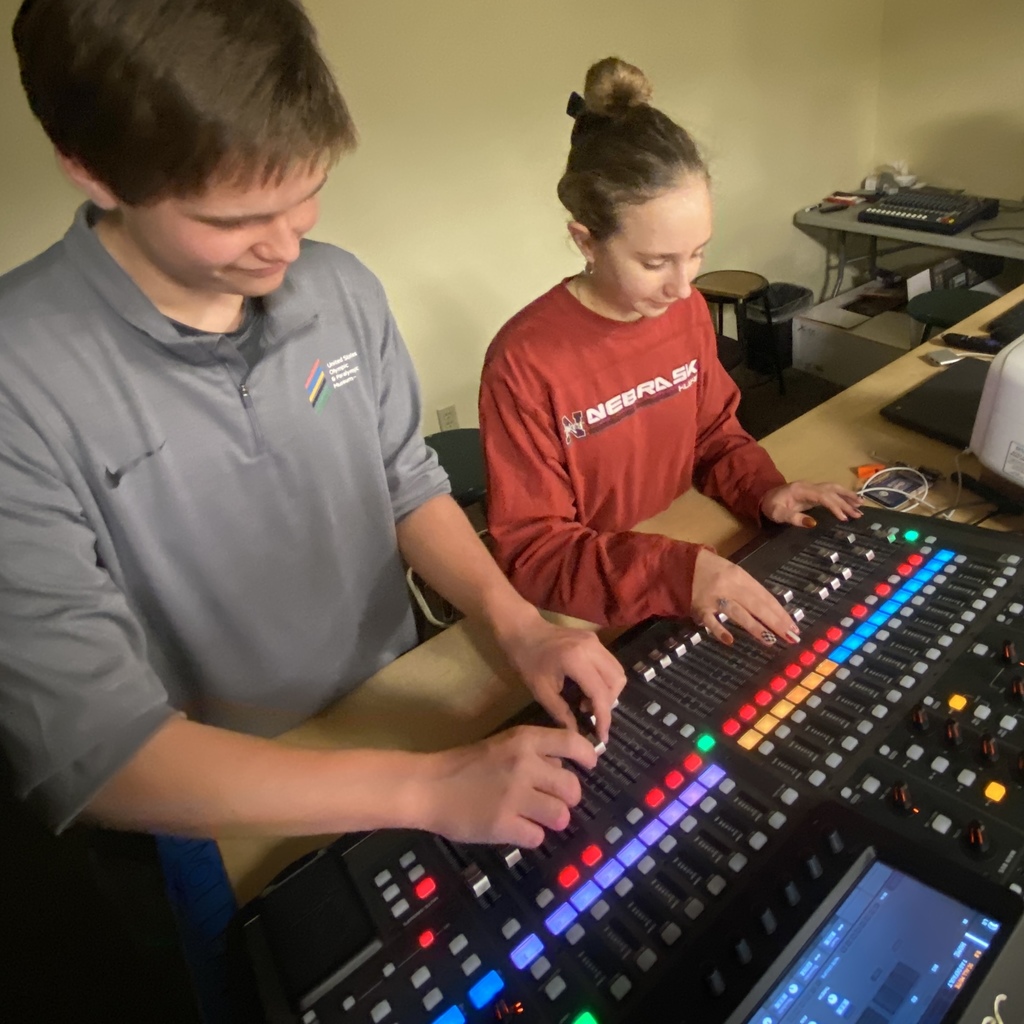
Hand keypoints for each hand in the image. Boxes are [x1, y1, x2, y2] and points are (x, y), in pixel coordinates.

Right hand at [417, 725, 598, 846]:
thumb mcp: (503, 744)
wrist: (429, 786)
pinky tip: (515, 828)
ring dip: (551, 820)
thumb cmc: (467, 764)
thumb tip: (564, 769)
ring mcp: (515, 796)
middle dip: (566, 799)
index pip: (573, 744)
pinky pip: (538, 837)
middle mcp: (525, 765)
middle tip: (550, 800)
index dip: (588, 757)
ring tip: (535, 817)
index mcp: (525, 740)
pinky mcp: (504, 825)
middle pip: (573, 789)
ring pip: (561, 816)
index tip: (589, 766)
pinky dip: (529, 836)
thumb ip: (534, 754)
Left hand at [499, 613, 626, 742]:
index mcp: (576, 660)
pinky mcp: (594, 640)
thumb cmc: (526, 661)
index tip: (602, 736)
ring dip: (608, 691)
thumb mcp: (540, 691)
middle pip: (617, 681)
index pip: (600, 693)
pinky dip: (605, 680)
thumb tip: (575, 734)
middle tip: (588, 713)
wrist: (523, 630)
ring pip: (617, 671)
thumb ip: (561, 713)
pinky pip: (610, 663)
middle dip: (608, 703)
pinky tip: (587, 687)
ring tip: (587, 701)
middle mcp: (592, 648)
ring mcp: (595, 641)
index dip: (604, 717)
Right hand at [690, 547, 798, 647]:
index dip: (780, 612)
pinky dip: (719, 630)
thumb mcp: (732, 572)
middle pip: (756, 605)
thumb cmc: (709, 569)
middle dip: (775, 622)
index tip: (794, 626)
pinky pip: (710, 621)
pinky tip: (730, 641)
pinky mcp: (699, 608)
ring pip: (738, 613)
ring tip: (770, 640)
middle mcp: (729, 586)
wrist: (679, 564)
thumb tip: (770, 610)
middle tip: (791, 637)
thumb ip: (748, 589)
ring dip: (755, 627)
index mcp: (739, 575)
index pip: (765, 596)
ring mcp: (714, 598)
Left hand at [760, 480, 861, 526]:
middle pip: (832, 491)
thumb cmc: (770, 506)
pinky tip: (851, 501)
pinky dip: (842, 496)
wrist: (763, 497)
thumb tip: (813, 523)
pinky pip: (831, 492)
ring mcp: (811, 487)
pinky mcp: (813, 492)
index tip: (844, 517)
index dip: (835, 506)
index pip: (823, 496)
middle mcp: (809, 486)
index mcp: (801, 490)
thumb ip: (794, 518)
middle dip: (846, 502)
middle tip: (859, 513)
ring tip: (861, 504)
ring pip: (833, 488)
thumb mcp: (778, 514)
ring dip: (847, 496)